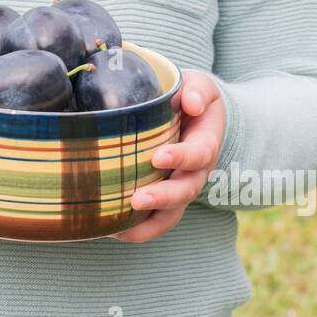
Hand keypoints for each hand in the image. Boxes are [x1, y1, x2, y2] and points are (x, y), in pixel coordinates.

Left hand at [111, 70, 224, 242]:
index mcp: (205, 143)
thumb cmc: (190, 98)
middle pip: (185, 191)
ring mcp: (180, 188)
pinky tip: (110, 230)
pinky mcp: (164, 198)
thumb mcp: (199, 85)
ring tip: (120, 228)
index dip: (181, 157)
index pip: (199, 154)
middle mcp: (195, 172)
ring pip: (171, 214)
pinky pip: (155, 221)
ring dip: (148, 223)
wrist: (191, 115)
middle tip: (137, 200)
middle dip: (162, 198)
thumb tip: (191, 103)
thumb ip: (197, 91)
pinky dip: (137, 230)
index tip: (158, 157)